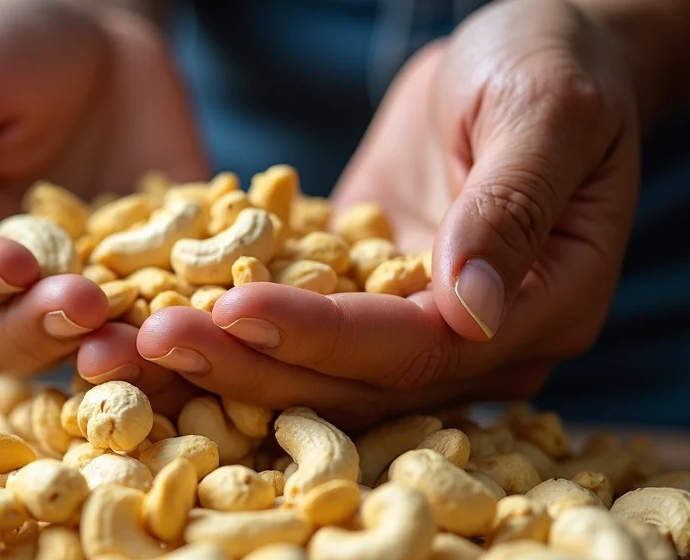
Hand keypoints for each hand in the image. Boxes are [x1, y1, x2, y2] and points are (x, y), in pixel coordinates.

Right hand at [0, 0, 205, 375]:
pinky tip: (202, 325)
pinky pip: (160, 321)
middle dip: (40, 327)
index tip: (7, 263)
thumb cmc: (3, 46)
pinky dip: (178, 333)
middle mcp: (2, 282)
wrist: (98, 37)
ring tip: (140, 339)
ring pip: (80, 346)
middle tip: (84, 304)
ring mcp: (79, 288)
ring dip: (108, 351)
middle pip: (1, 337)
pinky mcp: (149, 283)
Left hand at [101, 0, 640, 426]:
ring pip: (316, 372)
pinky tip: (154, 322)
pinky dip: (229, 334)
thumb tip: (467, 308)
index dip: (326, 335)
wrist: (534, 50)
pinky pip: (297, 332)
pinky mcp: (369, 302)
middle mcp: (481, 342)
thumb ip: (512, 205)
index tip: (235, 307)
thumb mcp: (544, 111)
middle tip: (148, 340)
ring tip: (133, 342)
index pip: (420, 345)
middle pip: (356, 380)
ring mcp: (421, 329)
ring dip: (224, 362)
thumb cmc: (556, 62)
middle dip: (250, 362)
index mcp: (544, 308)